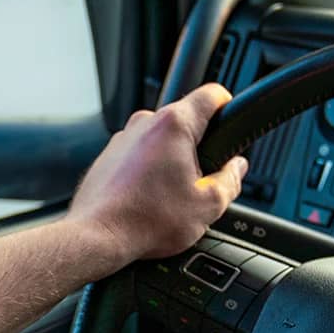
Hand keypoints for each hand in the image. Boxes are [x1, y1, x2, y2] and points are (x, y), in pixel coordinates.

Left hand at [67, 84, 248, 265]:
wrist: (97, 237)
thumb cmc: (145, 221)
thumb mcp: (207, 206)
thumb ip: (230, 180)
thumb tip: (236, 168)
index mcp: (174, 125)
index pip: (212, 95)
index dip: (228, 106)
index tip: (233, 121)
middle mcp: (145, 123)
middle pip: (186, 122)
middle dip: (199, 148)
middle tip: (202, 181)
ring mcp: (122, 138)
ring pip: (161, 140)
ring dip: (171, 161)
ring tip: (171, 197)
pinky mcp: (108, 156)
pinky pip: (139, 155)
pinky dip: (148, 172)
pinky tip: (149, 200)